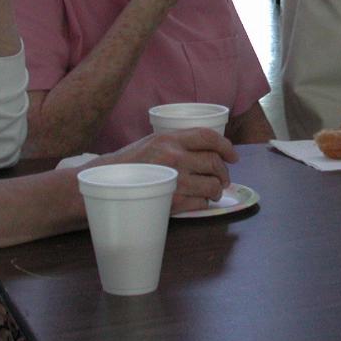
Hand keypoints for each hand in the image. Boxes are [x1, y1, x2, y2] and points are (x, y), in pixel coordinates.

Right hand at [103, 129, 239, 212]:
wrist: (106, 183)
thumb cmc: (131, 162)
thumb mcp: (154, 142)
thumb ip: (179, 143)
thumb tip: (210, 150)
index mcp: (170, 139)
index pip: (208, 137)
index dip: (226, 147)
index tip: (234, 157)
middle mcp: (174, 157)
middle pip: (214, 163)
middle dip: (224, 173)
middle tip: (224, 179)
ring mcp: (174, 180)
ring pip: (211, 185)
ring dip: (217, 190)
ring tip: (213, 192)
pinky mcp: (171, 202)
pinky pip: (200, 203)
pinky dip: (204, 203)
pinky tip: (199, 201)